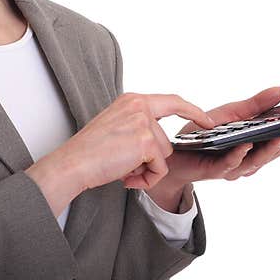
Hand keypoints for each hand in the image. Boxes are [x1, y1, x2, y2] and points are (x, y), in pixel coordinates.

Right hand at [61, 92, 214, 191]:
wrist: (73, 164)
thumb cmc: (89, 152)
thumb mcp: (116, 128)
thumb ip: (138, 127)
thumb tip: (160, 145)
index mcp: (132, 100)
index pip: (172, 101)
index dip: (192, 111)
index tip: (207, 120)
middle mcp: (139, 106)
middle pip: (166, 140)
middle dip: (151, 160)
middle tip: (125, 166)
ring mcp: (143, 122)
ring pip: (164, 155)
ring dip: (147, 170)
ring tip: (122, 170)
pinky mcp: (146, 141)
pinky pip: (161, 169)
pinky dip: (147, 179)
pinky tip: (127, 178)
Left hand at [124, 86, 279, 190]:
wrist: (174, 151)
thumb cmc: (205, 134)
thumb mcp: (232, 113)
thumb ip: (256, 105)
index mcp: (255, 146)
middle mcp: (247, 160)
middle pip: (272, 153)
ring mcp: (232, 167)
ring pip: (255, 162)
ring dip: (268, 150)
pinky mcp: (214, 170)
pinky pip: (229, 164)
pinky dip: (238, 155)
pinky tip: (244, 144)